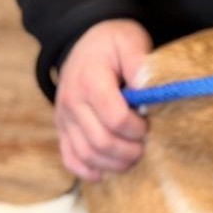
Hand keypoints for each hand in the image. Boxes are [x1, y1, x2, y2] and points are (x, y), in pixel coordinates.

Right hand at [54, 19, 152, 180]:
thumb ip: (139, 62)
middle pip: (102, 142)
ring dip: (115, 163)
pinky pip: (70, 158)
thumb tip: (147, 88)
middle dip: (130, 150)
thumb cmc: (112, 45)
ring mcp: (64, 118)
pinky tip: (105, 172)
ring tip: (133, 156)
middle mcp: (72, 102)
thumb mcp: (129, 40)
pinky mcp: (63, 128)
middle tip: (145, 145)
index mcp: (90, 81)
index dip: (138, 129)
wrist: (84, 43)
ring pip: (87, 155)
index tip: (148, 124)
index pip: (116, 119)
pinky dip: (88, 171)